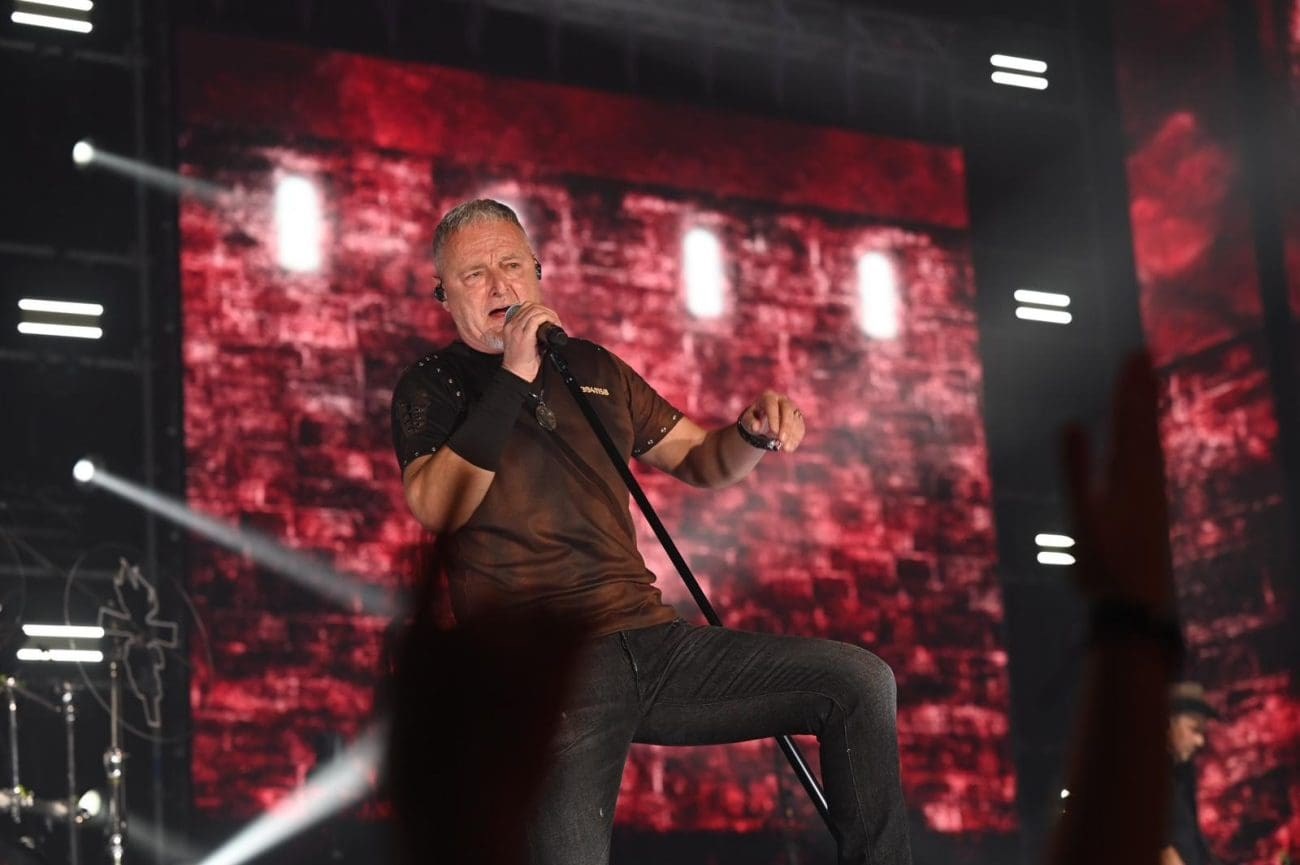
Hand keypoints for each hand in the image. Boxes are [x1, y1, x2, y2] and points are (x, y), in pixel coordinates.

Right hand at [500, 301, 562, 382]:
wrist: (516, 373)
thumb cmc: (522, 362)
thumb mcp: (524, 343)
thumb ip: (532, 333)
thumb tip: (547, 328)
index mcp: (510, 326)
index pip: (525, 307)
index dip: (540, 309)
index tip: (549, 317)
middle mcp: (511, 325)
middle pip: (530, 306)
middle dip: (546, 310)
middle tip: (555, 319)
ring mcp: (516, 329)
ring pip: (534, 311)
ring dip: (548, 314)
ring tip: (556, 322)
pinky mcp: (523, 335)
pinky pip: (536, 319)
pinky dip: (547, 318)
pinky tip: (553, 324)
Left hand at [740, 390, 806, 451]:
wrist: (762, 421)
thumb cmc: (753, 419)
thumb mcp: (747, 420)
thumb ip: (750, 422)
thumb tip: (756, 427)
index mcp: (768, 397)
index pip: (772, 405)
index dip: (774, 418)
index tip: (774, 432)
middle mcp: (782, 400)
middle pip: (787, 410)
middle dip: (786, 426)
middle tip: (781, 440)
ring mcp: (792, 408)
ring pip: (796, 420)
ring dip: (792, 435)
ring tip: (786, 449)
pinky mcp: (798, 418)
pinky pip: (800, 427)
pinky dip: (796, 438)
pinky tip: (791, 448)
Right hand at [1062, 352, 1173, 612]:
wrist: (1136, 608)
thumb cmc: (1104, 566)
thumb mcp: (1082, 516)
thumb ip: (1075, 468)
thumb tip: (1069, 421)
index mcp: (1130, 476)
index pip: (1129, 420)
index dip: (1130, 386)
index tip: (1134, 353)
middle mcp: (1147, 481)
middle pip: (1144, 424)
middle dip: (1141, 389)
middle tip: (1143, 355)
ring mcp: (1151, 497)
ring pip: (1150, 442)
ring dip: (1145, 412)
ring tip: (1145, 389)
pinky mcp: (1150, 512)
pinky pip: (1149, 461)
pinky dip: (1145, 441)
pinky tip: (1141, 446)